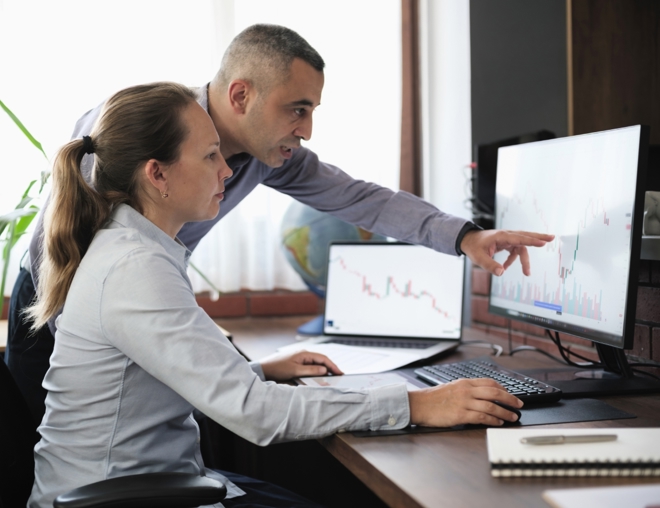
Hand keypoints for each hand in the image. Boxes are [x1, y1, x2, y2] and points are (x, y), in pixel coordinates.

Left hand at [260, 350, 343, 381]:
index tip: (340, 372)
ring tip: (331, 377)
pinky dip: (316, 371)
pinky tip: (319, 376)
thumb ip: (310, 370)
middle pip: (321, 360)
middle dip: (330, 368)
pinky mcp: (297, 363)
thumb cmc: (277, 368)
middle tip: (339, 376)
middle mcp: (304, 354)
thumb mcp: (295, 370)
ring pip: (316, 363)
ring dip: (323, 370)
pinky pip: (310, 366)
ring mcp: (300, 358)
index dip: (333, 366)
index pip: (323, 358)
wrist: (264, 368)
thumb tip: (324, 370)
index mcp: (304, 354)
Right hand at [408, 378, 522, 426]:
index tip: (510, 394)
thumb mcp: (451, 387)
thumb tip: (480, 395)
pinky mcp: (461, 415)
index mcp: (464, 383)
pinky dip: (493, 420)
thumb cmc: (432, 398)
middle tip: (519, 405)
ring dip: (505, 412)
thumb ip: (466, 389)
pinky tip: (498, 422)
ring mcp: (464, 402)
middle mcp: (466, 390)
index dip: (503, 389)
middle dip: (510, 399)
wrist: (419, 404)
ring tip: (513, 417)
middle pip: (494, 392)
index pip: (489, 382)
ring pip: (491, 405)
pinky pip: (482, 417)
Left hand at [460, 229, 553, 275]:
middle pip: (526, 236)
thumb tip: (502, 273)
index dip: (531, 241)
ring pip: (522, 246)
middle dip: (539, 238)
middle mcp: (506, 236)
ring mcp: (507, 239)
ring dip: (524, 260)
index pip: (519, 238)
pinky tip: (505, 267)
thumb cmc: (473, 247)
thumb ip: (490, 265)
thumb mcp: (479, 258)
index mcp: (501, 236)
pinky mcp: (506, 243)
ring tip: (527, 273)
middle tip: (552, 238)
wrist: (468, 241)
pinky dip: (512, 260)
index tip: (543, 242)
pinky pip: (514, 251)